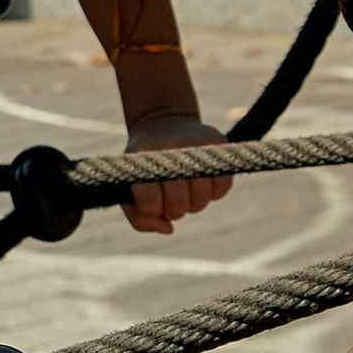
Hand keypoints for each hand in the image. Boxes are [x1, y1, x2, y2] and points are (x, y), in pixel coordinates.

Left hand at [117, 112, 232, 234]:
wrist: (163, 124)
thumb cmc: (146, 165)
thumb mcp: (129, 187)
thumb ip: (140, 218)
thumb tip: (169, 229)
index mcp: (143, 160)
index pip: (150, 202)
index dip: (153, 210)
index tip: (152, 201)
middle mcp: (170, 149)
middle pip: (178, 204)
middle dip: (174, 210)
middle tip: (170, 199)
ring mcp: (196, 145)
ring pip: (201, 199)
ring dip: (194, 203)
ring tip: (186, 190)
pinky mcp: (218, 142)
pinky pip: (222, 187)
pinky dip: (214, 192)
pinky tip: (202, 182)